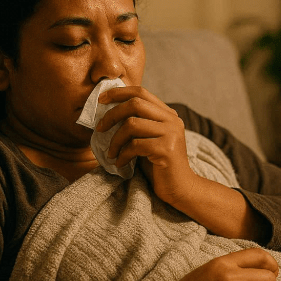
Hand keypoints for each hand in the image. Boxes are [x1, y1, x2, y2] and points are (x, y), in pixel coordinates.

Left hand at [96, 86, 196, 205]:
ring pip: (132, 124)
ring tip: (111, 153)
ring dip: (115, 140)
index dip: (118, 93)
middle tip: (100, 128)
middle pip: (135, 104)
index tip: (101, 99)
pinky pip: (135, 145)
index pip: (141, 92)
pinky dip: (122, 155)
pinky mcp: (166, 150)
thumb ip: (138, 123)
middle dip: (112, 115)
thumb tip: (108, 112)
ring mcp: (171, 134)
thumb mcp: (149, 139)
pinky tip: (120, 163)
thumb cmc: (159, 165)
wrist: (180, 188)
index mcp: (168, 114)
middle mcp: (172, 120)